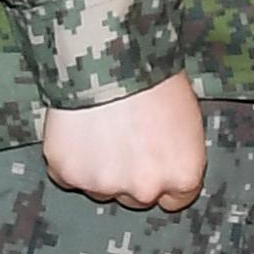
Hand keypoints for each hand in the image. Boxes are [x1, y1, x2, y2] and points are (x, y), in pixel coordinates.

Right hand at [41, 72, 205, 211]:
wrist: (112, 55)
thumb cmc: (157, 77)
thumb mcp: (187, 116)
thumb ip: (176, 152)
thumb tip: (167, 162)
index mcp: (182, 173)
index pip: (177, 199)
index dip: (165, 178)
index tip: (156, 161)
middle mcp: (145, 188)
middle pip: (137, 196)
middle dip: (132, 174)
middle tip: (126, 138)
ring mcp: (103, 185)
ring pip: (101, 187)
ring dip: (100, 167)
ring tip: (101, 126)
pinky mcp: (67, 174)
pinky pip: (68, 174)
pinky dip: (72, 158)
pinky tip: (79, 129)